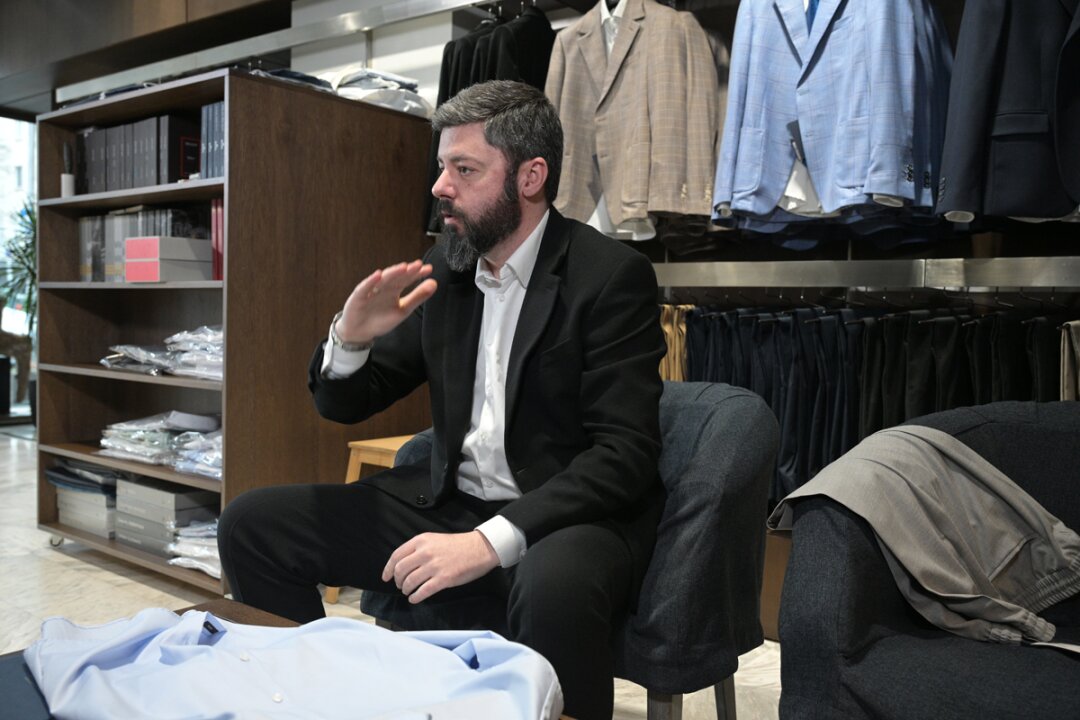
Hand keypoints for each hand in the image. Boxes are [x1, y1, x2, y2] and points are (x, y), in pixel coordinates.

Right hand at [335, 260, 436, 344]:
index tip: (429, 269)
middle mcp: (384, 287)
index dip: (417, 274)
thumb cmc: (380, 319)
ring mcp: (371, 290)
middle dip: (407, 271)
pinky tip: (378, 275)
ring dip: (392, 273)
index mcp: (395, 289)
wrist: (360, 331)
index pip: (407, 279)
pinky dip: (371, 281)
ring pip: (383, 280)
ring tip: (403, 267)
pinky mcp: (359, 296)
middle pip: (396, 277)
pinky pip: (365, 287)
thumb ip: (418, 297)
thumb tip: (434, 283)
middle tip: (418, 265)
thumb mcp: (403, 310)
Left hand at [382, 531, 499, 603]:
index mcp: (421, 541)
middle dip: (398, 581)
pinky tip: (415, 599)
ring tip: (408, 592)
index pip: (397, 556)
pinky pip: (423, 591)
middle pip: (401, 570)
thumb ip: (419, 549)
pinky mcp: (443, 579)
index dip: (388, 569)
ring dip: (406, 590)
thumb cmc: (458, 545)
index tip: (386, 577)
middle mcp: (425, 552)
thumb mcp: (434, 539)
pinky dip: (415, 597)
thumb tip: (404, 564)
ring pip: (410, 582)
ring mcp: (434, 566)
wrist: (480, 548)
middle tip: (400, 585)